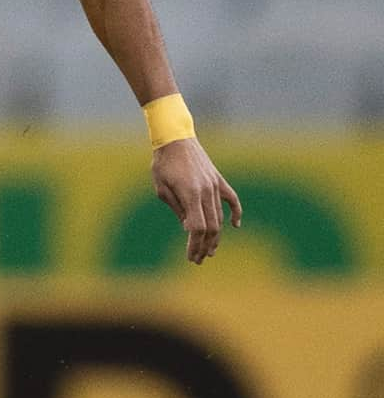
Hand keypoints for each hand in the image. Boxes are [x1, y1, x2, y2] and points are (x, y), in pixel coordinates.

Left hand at [152, 138, 241, 264]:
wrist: (175, 139)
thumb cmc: (163, 164)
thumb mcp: (162, 189)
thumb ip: (177, 209)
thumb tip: (189, 228)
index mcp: (190, 194)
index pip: (197, 228)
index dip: (194, 245)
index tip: (191, 257)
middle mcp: (206, 191)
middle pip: (211, 227)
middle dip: (205, 246)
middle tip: (199, 259)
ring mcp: (215, 185)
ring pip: (220, 217)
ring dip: (215, 236)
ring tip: (210, 250)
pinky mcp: (218, 179)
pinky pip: (232, 199)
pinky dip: (236, 213)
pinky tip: (235, 226)